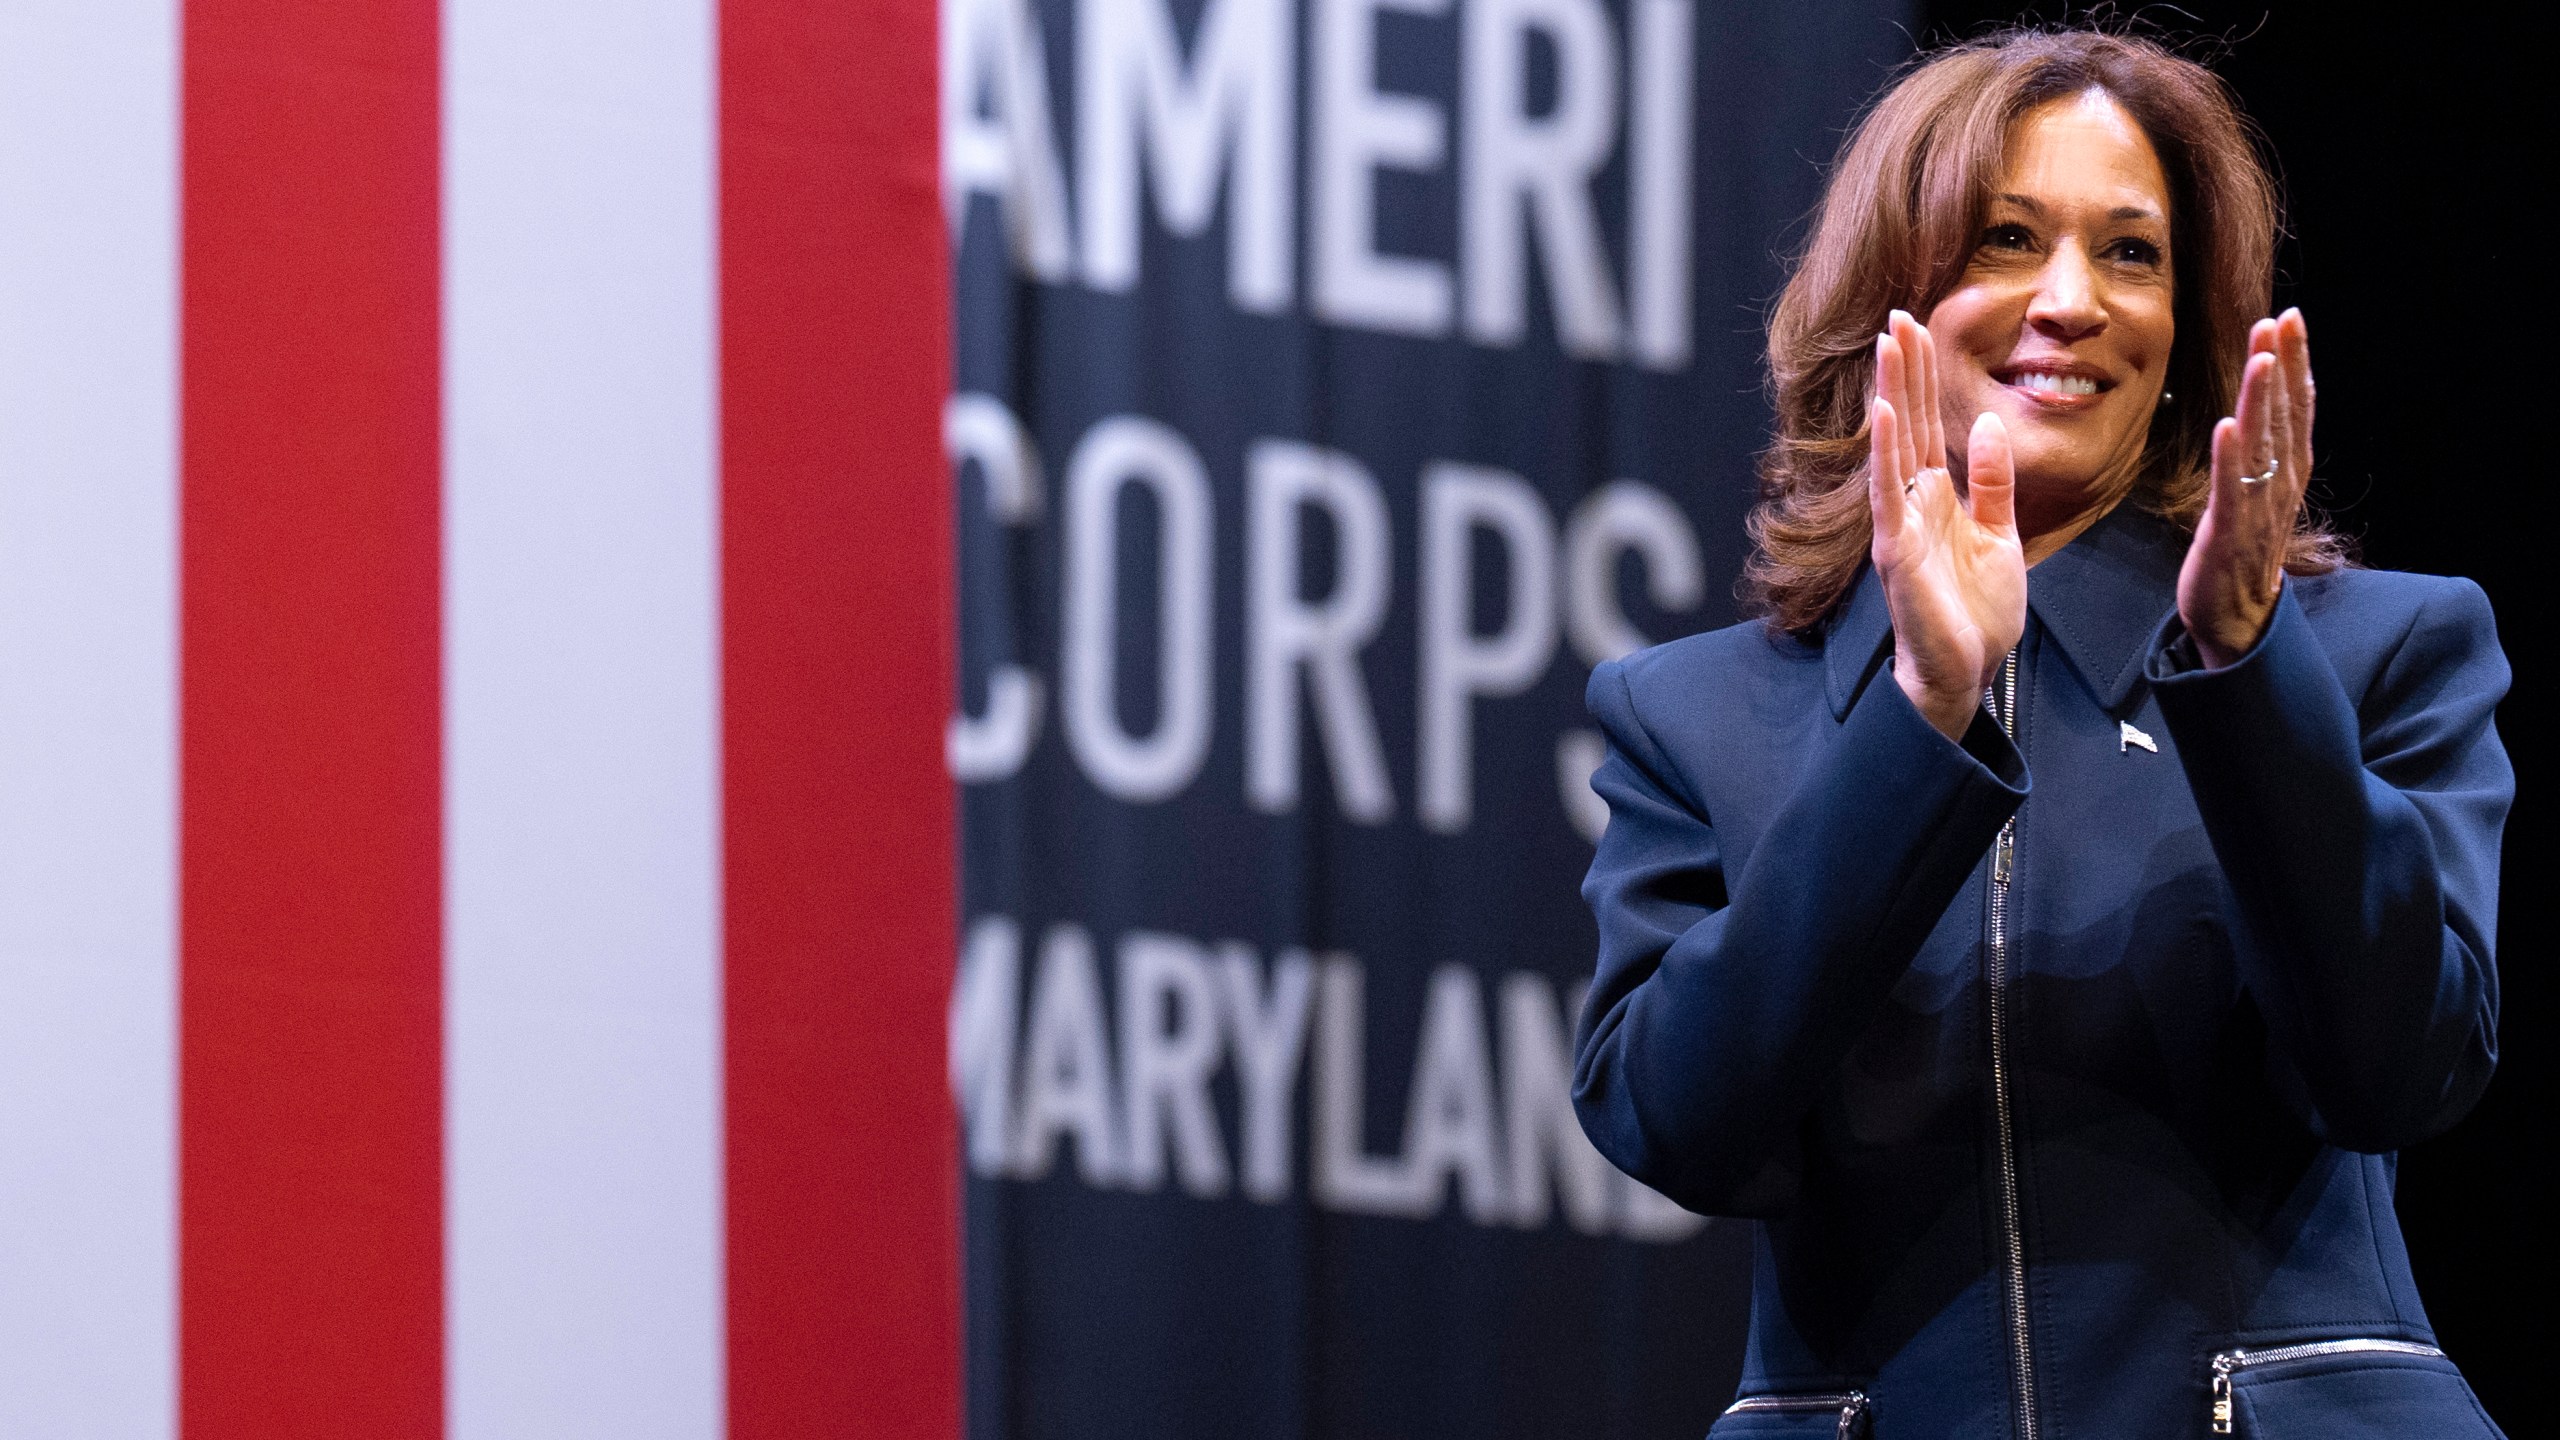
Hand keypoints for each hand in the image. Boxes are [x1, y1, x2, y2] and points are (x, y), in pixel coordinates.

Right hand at [1869, 311, 2026, 739]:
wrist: (1968, 672)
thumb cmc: (1977, 613)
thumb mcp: (2001, 534)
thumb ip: (1995, 482)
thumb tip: (1994, 424)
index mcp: (1937, 497)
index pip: (1929, 423)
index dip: (1925, 376)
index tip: (1919, 326)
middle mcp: (1913, 503)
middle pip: (1909, 422)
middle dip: (1905, 369)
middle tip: (1898, 315)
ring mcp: (1901, 525)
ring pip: (1894, 446)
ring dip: (1892, 394)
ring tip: (1889, 345)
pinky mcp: (1898, 552)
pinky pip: (1890, 494)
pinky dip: (1886, 454)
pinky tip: (1886, 414)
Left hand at [2179, 309, 2313, 667]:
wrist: (2237, 618)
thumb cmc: (2243, 550)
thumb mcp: (2258, 490)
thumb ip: (2264, 449)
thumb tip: (2261, 401)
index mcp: (2289, 471)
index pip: (2297, 407)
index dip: (2295, 362)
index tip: (2290, 320)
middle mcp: (2281, 484)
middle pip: (2285, 416)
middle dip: (2281, 366)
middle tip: (2278, 321)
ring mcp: (2259, 508)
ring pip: (2264, 445)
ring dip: (2262, 401)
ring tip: (2260, 359)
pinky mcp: (2230, 533)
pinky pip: (2232, 490)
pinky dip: (2231, 458)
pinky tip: (2227, 426)